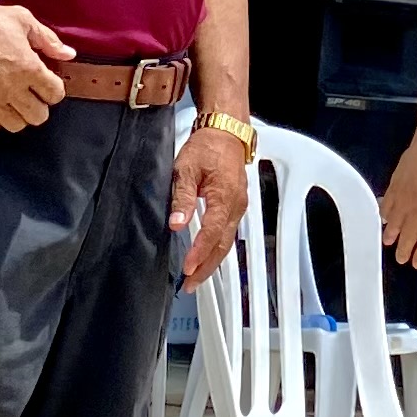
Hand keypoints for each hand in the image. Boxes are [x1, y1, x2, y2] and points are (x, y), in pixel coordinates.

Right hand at [0, 0, 69, 130]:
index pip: (55, 94)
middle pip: (38, 116)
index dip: (54, 88)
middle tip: (30, 91)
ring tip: (12, 98)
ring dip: (18, 113)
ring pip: (16, 125)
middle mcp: (11, 89)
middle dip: (39, 104)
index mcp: (27, 68)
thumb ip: (47, 39)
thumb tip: (68, 54)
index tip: (46, 81)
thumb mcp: (20, 19)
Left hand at [171, 121, 251, 286]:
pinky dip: (217, 248)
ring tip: (197, 277)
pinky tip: (206, 256)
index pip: (212, 233)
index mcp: (224, 197)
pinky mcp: (237, 205)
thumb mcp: (185, 169)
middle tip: (190, 284)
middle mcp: (236, 206)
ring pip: (227, 242)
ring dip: (212, 261)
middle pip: (223, 245)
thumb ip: (182, 198)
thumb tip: (177, 224)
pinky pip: (229, 233)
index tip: (188, 268)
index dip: (200, 253)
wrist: (226, 132)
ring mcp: (239, 206)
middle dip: (207, 267)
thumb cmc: (207, 147)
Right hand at [381, 121, 416, 269]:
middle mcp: (416, 215)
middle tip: (399, 259)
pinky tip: (383, 218)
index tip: (415, 264)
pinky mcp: (394, 186)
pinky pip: (386, 205)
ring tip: (387, 242)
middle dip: (403, 250)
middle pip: (407, 237)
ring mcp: (403, 201)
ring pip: (393, 223)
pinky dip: (384, 213)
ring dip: (390, 235)